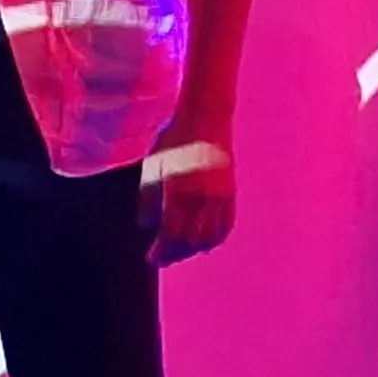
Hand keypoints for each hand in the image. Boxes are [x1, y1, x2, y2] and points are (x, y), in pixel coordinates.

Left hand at [138, 130, 235, 264]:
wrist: (206, 117)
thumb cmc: (174, 139)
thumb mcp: (152, 164)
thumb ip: (148, 197)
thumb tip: (146, 226)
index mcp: (179, 189)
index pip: (170, 232)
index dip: (161, 250)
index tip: (151, 259)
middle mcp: (202, 196)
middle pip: (190, 240)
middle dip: (175, 254)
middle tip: (162, 258)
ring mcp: (220, 195)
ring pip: (210, 236)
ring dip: (194, 250)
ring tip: (180, 252)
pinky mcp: (231, 192)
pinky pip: (226, 225)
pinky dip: (215, 239)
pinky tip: (204, 243)